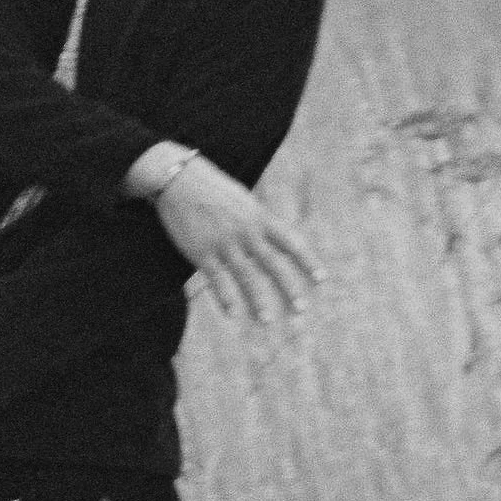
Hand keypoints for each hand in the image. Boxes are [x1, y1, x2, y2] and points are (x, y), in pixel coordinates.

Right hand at [154, 155, 319, 322]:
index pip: (290, 242)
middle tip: (300, 310)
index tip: (322, 279)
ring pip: (246, 276)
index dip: (307, 261)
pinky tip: (232, 314)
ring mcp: (224, 243)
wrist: (178, 179)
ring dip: (257, 301)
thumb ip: (259, 221)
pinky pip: (217, 279)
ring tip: (266, 321)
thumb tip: (275, 240)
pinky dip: (225, 298)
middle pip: (273, 264)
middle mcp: (246, 231)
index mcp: (259, 217)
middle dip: (289, 288)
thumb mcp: (244, 201)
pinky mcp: (201, 252)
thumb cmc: (213, 189)